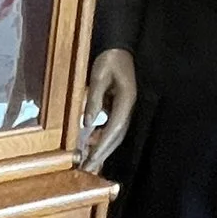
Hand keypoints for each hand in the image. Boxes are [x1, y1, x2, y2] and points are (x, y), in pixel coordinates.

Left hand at [79, 47, 137, 170]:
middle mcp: (129, 108)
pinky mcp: (120, 107)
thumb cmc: (110, 59)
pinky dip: (101, 135)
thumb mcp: (99, 76)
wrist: (119, 48)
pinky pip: (112, 126)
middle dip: (103, 153)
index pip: (115, 129)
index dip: (103, 146)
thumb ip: (94, 100)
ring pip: (115, 134)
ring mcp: (126, 108)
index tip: (92, 159)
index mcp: (127, 100)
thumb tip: (87, 124)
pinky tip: (89, 139)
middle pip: (117, 136)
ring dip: (102, 147)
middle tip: (89, 169)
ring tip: (87, 158)